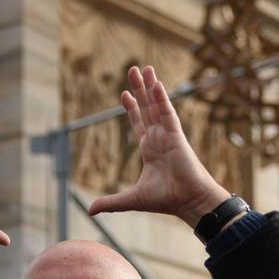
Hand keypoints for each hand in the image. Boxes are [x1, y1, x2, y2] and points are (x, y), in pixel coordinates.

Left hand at [86, 66, 228, 227]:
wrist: (188, 202)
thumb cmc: (167, 200)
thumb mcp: (131, 199)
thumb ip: (111, 202)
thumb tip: (90, 210)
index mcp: (150, 149)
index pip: (139, 123)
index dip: (132, 108)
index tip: (125, 94)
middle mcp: (159, 139)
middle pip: (147, 108)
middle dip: (139, 89)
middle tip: (133, 70)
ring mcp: (168, 135)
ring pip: (156, 105)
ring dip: (149, 87)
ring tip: (144, 69)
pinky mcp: (177, 136)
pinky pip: (167, 112)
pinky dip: (161, 98)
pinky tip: (155, 84)